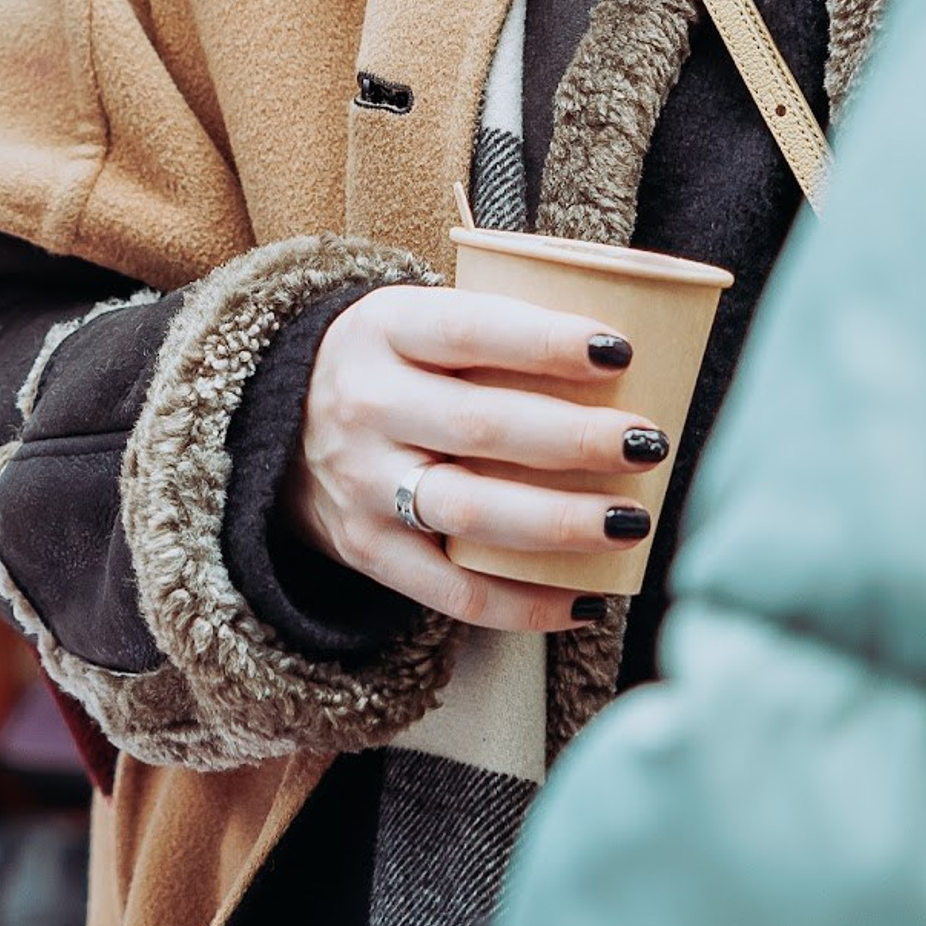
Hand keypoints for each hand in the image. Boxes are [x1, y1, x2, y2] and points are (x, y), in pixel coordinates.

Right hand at [287, 284, 665, 633]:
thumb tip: (633, 353)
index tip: (618, 350)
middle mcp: (365, 402)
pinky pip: (450, 591)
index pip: (469, 330)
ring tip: (632, 522)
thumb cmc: (391, 366)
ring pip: (469, 510)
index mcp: (382, 329)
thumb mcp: (414, 320)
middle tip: (647, 442)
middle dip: (576, 439)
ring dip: (560, 521)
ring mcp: (361, 481)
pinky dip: (522, 604)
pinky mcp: (366, 549)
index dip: (545, 340)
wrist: (279, 424)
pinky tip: (585, 601)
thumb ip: (495, 331)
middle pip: (481, 425)